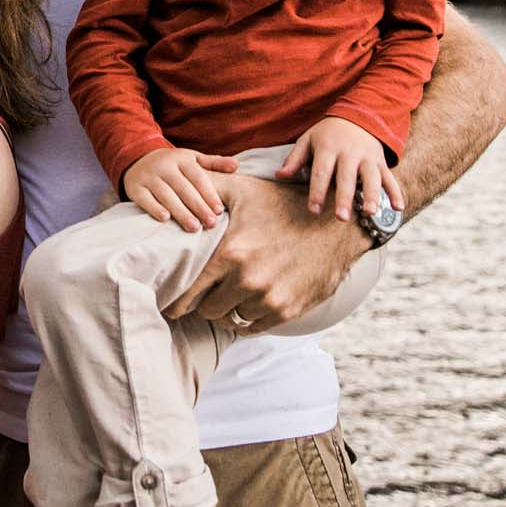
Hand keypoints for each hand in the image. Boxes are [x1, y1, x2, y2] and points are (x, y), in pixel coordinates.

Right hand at [123, 147, 239, 230]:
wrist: (137, 159)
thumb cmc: (172, 164)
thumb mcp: (192, 159)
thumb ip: (214, 163)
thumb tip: (236, 166)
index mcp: (181, 158)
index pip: (198, 177)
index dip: (209, 194)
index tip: (219, 211)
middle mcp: (164, 166)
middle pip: (184, 188)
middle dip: (198, 207)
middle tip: (210, 224)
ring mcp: (149, 176)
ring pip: (166, 195)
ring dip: (180, 212)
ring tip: (194, 227)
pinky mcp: (135, 187)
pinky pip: (145, 199)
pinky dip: (154, 208)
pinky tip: (165, 218)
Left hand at [167, 174, 366, 329]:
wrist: (334, 226)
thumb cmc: (283, 204)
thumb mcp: (243, 189)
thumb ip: (206, 185)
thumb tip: (179, 179)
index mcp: (231, 254)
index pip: (190, 292)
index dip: (178, 300)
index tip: (170, 303)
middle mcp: (248, 280)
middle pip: (209, 310)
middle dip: (204, 304)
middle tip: (203, 297)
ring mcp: (269, 299)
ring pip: (233, 319)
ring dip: (229, 310)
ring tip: (228, 296)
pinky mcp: (287, 311)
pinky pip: (254, 328)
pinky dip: (248, 320)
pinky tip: (246, 305)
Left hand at [276, 116, 402, 221]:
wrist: (358, 114)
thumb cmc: (327, 133)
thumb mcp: (308, 139)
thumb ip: (295, 158)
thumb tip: (279, 175)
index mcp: (328, 148)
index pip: (321, 172)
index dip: (317, 191)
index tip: (314, 210)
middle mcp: (350, 153)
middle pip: (347, 178)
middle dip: (344, 198)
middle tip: (342, 218)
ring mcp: (368, 157)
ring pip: (372, 178)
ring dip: (372, 196)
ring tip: (369, 213)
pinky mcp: (381, 162)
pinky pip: (390, 178)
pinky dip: (396, 193)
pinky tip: (398, 208)